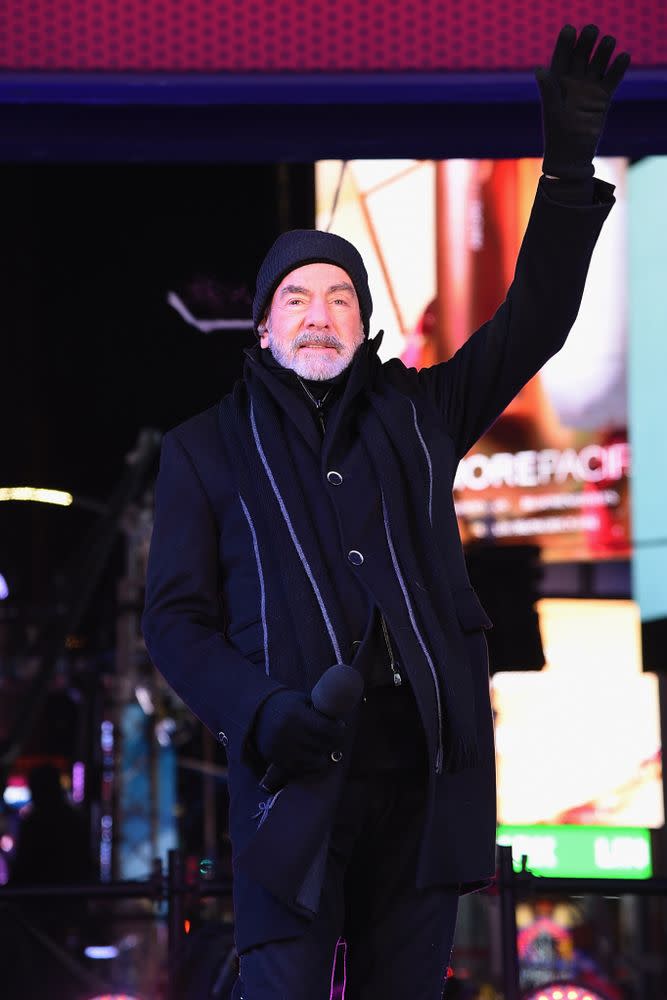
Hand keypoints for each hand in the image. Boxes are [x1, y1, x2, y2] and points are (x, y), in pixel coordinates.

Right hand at [252, 689, 342, 776]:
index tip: (341, 727)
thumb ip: (319, 710)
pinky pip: (303, 770)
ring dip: (323, 755)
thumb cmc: (285, 704)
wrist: (256, 714)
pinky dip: (311, 764)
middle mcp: (288, 733)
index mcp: (295, 714)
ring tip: (323, 747)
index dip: (338, 730)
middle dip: (333, 742)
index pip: (326, 728)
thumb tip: (339, 722)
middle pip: (323, 745)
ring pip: (316, 761)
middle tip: (334, 737)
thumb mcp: (302, 700)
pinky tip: (312, 754)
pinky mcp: (277, 762)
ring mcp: (282, 750)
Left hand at [535, 24, 630, 179]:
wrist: (572, 156)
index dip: (565, 42)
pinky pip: (612, 79)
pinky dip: (618, 68)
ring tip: (608, 41)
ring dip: (603, 51)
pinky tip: (623, 57)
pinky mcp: (602, 98)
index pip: (561, 56)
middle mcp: (573, 82)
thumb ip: (549, 89)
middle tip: (592, 31)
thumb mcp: (552, 110)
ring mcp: (588, 89)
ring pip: (598, 64)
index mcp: (557, 82)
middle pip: (581, 55)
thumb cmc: (557, 135)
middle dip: (586, 42)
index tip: (570, 30)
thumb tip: (539, 70)